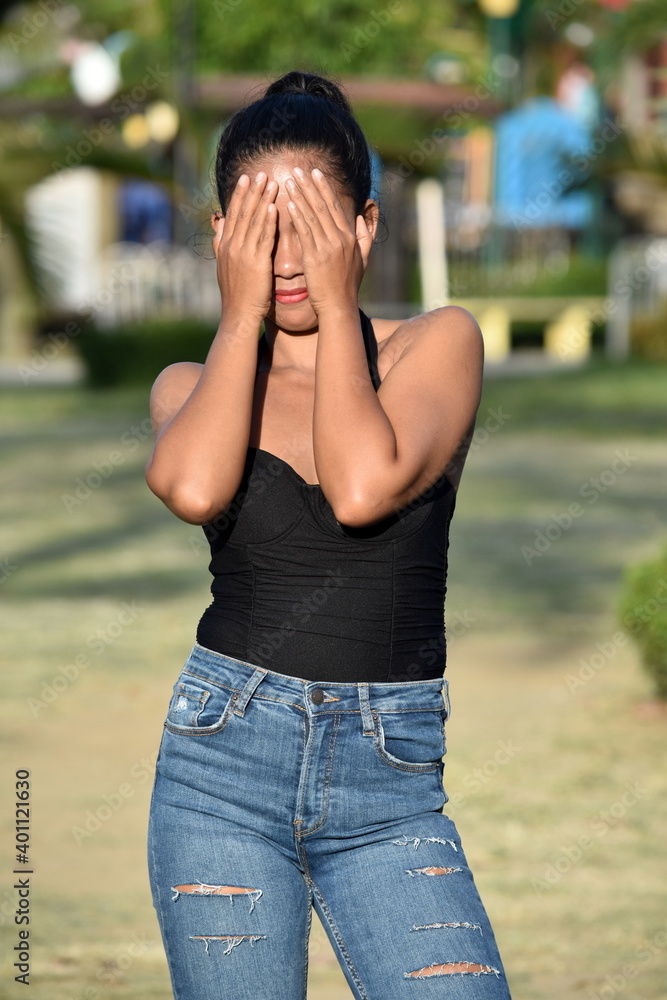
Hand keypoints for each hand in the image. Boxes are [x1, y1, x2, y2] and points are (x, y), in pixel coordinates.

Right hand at [210, 172, 277, 321]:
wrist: (238, 316)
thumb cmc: (237, 295)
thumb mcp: (224, 266)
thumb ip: (221, 244)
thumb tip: (218, 226)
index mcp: (225, 247)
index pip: (233, 215)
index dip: (240, 195)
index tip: (246, 179)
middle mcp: (232, 247)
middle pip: (242, 213)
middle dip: (251, 192)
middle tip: (260, 173)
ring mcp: (243, 254)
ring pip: (253, 221)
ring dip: (262, 200)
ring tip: (271, 182)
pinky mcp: (256, 263)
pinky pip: (263, 238)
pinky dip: (268, 221)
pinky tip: (275, 207)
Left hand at [284, 166, 372, 314]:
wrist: (339, 307)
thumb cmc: (347, 286)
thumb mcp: (362, 260)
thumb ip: (364, 237)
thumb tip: (361, 217)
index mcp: (350, 237)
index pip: (335, 207)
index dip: (324, 188)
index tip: (315, 173)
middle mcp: (340, 239)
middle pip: (323, 206)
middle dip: (310, 186)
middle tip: (298, 169)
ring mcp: (328, 247)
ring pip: (313, 215)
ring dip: (300, 196)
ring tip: (289, 181)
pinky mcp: (315, 258)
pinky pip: (305, 232)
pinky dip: (298, 216)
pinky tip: (289, 204)